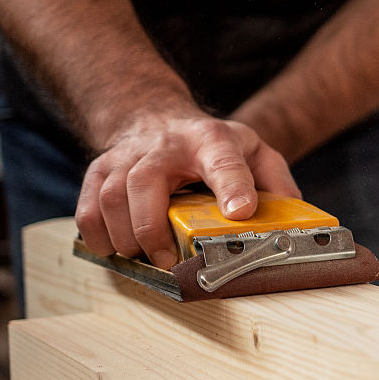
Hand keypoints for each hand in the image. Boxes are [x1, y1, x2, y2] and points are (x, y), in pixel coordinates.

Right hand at [75, 114, 299, 268]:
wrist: (159, 119)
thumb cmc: (211, 146)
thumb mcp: (255, 151)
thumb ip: (275, 181)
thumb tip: (290, 219)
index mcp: (212, 142)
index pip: (224, 162)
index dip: (233, 188)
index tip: (241, 212)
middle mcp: (164, 146)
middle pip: (146, 182)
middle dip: (154, 229)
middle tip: (170, 260)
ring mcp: (126, 157)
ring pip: (112, 198)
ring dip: (127, 237)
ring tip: (148, 259)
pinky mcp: (99, 171)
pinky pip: (88, 209)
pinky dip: (99, 236)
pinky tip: (118, 249)